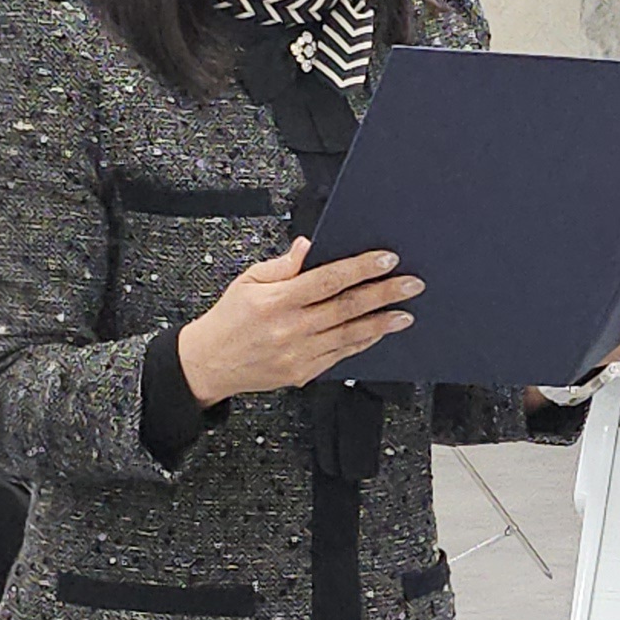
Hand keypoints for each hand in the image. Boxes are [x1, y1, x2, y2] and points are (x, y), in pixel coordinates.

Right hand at [175, 241, 419, 403]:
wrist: (209, 363)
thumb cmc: (229, 319)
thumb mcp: (247, 280)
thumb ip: (282, 265)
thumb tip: (309, 246)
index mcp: (276, 301)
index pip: (327, 280)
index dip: (360, 268)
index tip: (386, 259)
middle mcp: (290, 329)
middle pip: (346, 308)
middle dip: (384, 294)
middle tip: (411, 285)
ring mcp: (298, 354)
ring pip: (350, 335)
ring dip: (382, 323)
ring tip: (405, 313)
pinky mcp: (302, 373)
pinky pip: (341, 356)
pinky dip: (363, 342)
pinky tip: (379, 332)